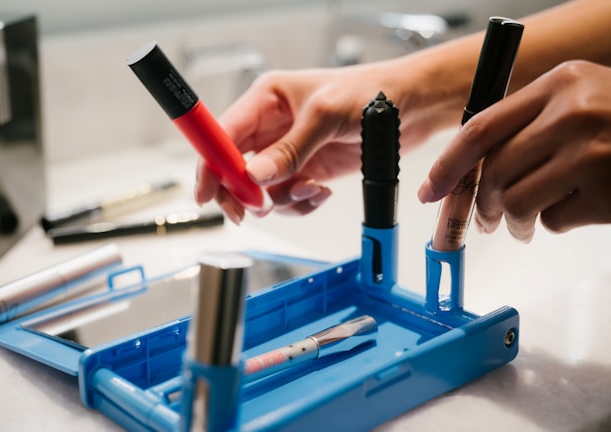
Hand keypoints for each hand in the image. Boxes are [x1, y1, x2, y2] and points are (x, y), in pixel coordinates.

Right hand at [194, 58, 462, 223]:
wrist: (413, 108)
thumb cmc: (373, 93)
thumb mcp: (326, 116)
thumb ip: (289, 149)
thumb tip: (254, 176)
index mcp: (267, 100)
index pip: (222, 135)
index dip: (209, 165)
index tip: (206, 194)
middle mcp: (272, 127)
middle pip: (234, 168)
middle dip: (243, 192)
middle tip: (257, 208)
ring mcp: (289, 152)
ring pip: (261, 190)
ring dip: (281, 200)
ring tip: (309, 189)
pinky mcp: (307, 170)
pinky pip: (288, 198)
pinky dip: (301, 204)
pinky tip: (321, 192)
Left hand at [418, 60, 610, 241]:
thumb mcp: (576, 103)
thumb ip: (525, 126)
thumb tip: (465, 172)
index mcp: (559, 85)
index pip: (481, 128)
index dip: (447, 165)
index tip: (429, 191)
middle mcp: (573, 114)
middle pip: (494, 171)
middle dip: (481, 204)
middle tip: (484, 219)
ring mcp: (593, 154)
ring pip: (517, 201)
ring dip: (514, 221)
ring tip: (526, 221)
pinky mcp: (609, 193)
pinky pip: (555, 220)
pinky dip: (556, 223)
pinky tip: (577, 208)